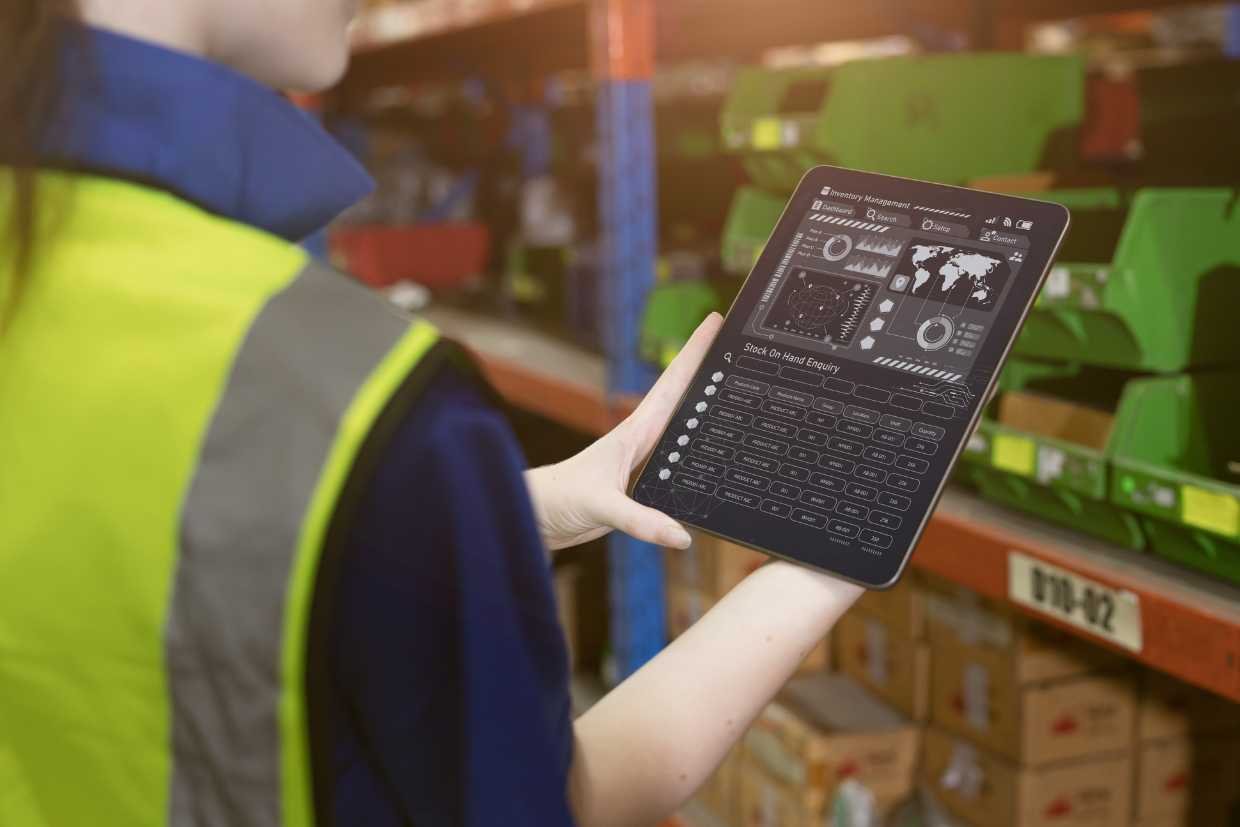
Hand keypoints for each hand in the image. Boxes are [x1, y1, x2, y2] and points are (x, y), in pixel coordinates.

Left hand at [524, 312, 722, 550]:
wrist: (539, 516)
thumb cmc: (560, 497)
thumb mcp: (601, 506)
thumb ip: (640, 520)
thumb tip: (679, 534)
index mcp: (635, 432)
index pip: (672, 383)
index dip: (694, 351)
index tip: (715, 321)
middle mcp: (642, 439)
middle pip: (683, 395)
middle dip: (708, 366)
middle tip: (737, 341)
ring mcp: (643, 459)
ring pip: (682, 425)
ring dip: (703, 404)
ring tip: (732, 383)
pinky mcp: (641, 482)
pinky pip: (678, 460)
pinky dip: (697, 451)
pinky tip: (712, 452)